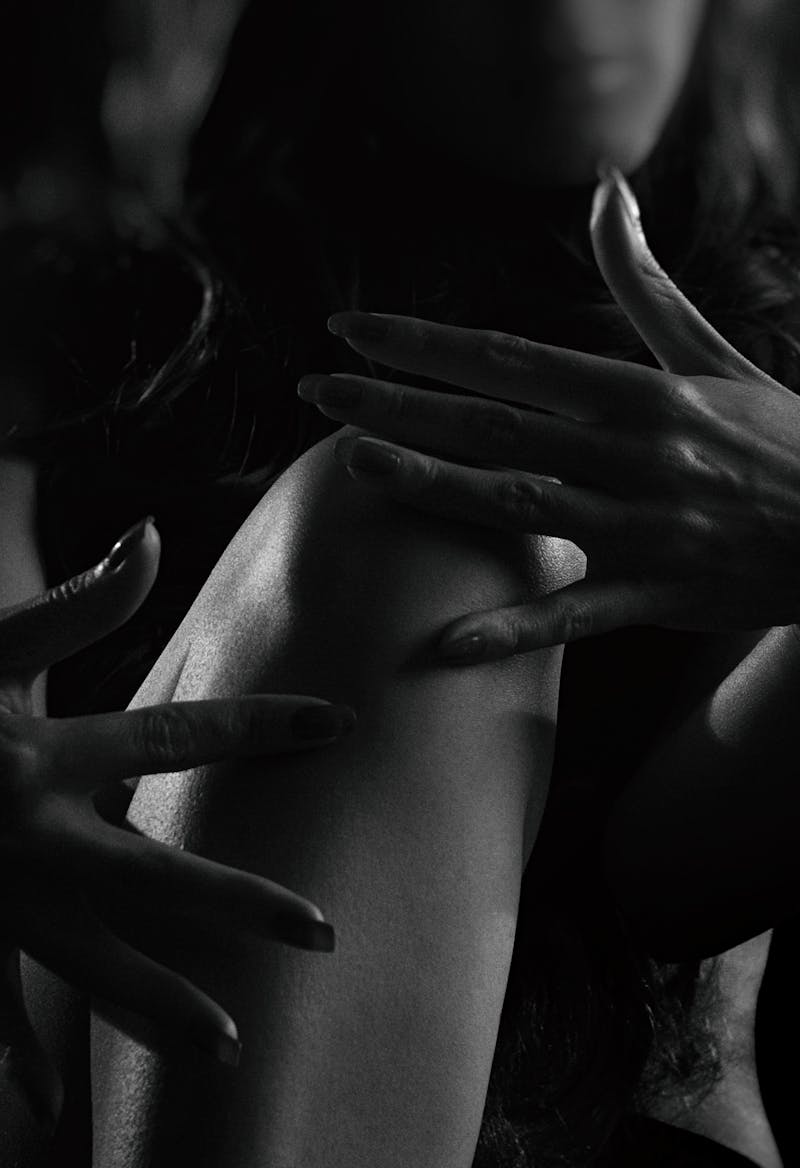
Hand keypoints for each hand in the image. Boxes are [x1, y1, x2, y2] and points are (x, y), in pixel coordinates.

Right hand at [0, 518, 352, 1129]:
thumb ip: (74, 605)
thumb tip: (149, 535)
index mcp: (50, 755)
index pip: (182, 737)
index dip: (264, 725)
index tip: (339, 725)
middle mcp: (36, 837)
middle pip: (160, 880)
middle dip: (244, 907)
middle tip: (324, 935)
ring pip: (93, 966)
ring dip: (160, 1009)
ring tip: (229, 1047)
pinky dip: (12, 1059)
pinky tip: (50, 1112)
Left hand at [298, 165, 799, 659]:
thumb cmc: (778, 436)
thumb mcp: (710, 355)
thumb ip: (645, 283)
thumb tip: (605, 191)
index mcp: (637, 393)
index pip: (508, 360)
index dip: (424, 345)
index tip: (351, 332)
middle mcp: (629, 453)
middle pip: (492, 424)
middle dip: (398, 405)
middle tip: (317, 392)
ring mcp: (640, 526)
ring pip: (517, 505)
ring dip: (432, 485)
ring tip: (355, 466)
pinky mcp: (656, 593)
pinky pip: (574, 616)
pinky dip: (512, 631)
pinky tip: (443, 647)